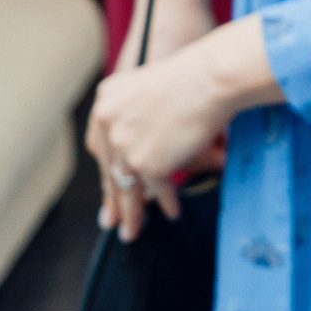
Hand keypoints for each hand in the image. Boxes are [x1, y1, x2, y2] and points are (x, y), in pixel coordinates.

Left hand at [89, 15, 275, 243]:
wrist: (210, 78)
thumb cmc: (195, 79)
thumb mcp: (153, 92)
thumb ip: (140, 118)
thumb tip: (144, 156)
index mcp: (105, 101)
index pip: (100, 145)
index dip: (107, 170)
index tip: (110, 188)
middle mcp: (107, 122)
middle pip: (109, 170)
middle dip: (113, 200)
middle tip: (111, 221)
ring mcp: (124, 144)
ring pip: (126, 187)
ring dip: (132, 213)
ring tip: (132, 231)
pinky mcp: (146, 162)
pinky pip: (155, 190)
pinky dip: (166, 203)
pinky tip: (171, 212)